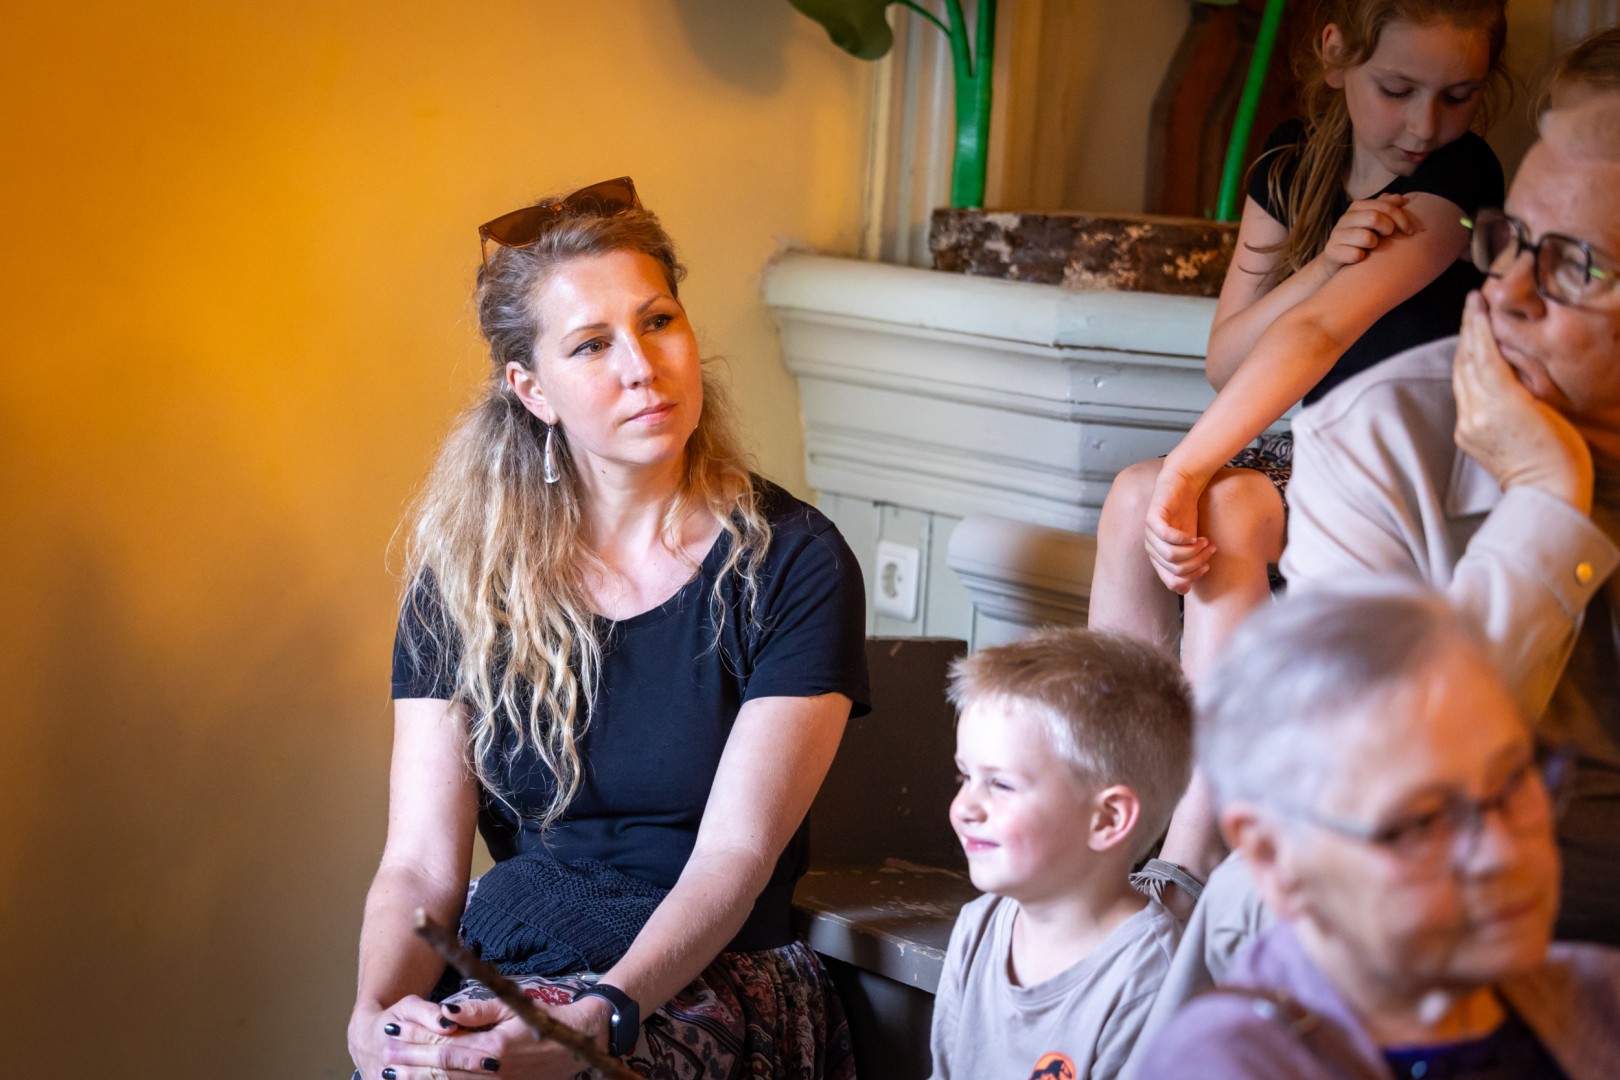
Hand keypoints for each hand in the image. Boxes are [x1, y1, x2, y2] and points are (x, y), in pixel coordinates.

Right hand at [349, 995, 500, 1079]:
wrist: (365, 1042)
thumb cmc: (394, 1019)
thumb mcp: (408, 1007)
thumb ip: (429, 1012)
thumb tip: (448, 1020)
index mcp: (396, 1041)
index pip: (440, 1048)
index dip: (467, 1053)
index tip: (492, 1056)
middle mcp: (392, 1066)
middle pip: (438, 1071)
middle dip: (467, 1071)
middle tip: (494, 1068)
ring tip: (487, 1078)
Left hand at [352, 994, 613, 1079]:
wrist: (580, 1043)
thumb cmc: (545, 1019)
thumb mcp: (512, 1007)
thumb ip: (477, 1011)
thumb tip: (444, 1011)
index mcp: (492, 1047)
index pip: (443, 1045)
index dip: (414, 1041)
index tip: (391, 1032)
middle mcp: (492, 1072)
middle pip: (441, 1070)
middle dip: (409, 1065)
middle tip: (383, 1058)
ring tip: (393, 1076)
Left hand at [1144, 465, 1214, 593]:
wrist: (1183, 484)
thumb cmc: (1187, 515)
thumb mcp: (1191, 545)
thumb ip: (1188, 564)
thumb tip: (1185, 590)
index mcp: (1158, 558)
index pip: (1172, 583)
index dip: (1193, 578)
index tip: (1207, 566)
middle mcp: (1151, 548)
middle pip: (1175, 571)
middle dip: (1197, 564)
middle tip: (1210, 551)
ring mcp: (1149, 533)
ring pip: (1172, 556)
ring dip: (1195, 552)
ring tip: (1206, 542)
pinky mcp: (1152, 518)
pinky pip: (1167, 537)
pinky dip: (1185, 540)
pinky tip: (1195, 536)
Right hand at [1322, 193, 1417, 273]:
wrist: (1336, 261)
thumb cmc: (1361, 239)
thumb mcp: (1374, 221)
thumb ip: (1386, 208)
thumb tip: (1400, 198)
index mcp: (1356, 207)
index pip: (1384, 206)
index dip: (1401, 217)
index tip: (1409, 230)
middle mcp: (1344, 219)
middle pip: (1374, 218)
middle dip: (1387, 229)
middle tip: (1388, 237)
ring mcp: (1336, 235)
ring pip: (1366, 237)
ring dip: (1374, 245)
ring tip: (1371, 248)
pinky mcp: (1332, 251)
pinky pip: (1356, 254)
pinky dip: (1361, 258)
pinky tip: (1360, 259)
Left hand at [1454, 291, 1592, 514]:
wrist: (1546, 492)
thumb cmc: (1562, 451)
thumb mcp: (1548, 405)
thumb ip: (1519, 378)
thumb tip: (1503, 352)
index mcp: (1501, 403)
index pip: (1483, 354)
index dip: (1478, 324)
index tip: (1478, 299)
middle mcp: (1476, 413)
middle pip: (1466, 361)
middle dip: (1468, 329)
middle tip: (1473, 301)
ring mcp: (1468, 425)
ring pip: (1460, 376)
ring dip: (1464, 347)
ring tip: (1471, 321)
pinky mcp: (1465, 434)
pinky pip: (1462, 394)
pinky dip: (1466, 371)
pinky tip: (1472, 357)